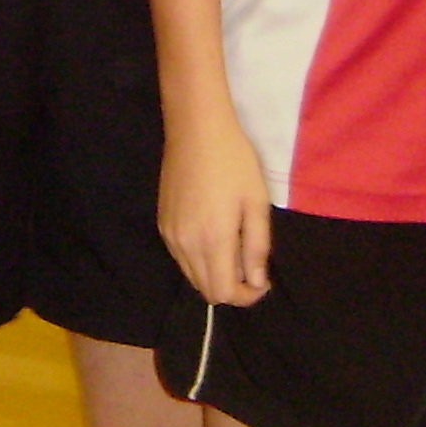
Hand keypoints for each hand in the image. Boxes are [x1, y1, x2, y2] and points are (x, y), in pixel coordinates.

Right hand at [160, 115, 273, 305]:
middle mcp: (185, 245)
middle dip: (232, 288)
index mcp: (212, 240)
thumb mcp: (255, 202)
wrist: (195, 130)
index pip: (223, 293)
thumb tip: (256, 282)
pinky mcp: (162, 224)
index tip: (263, 282)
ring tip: (234, 250)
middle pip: (206, 290)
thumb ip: (256, 246)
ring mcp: (170, 235)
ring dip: (214, 275)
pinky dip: (199, 261)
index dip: (246, 297)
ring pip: (192, 276)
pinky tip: (213, 237)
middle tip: (252, 267)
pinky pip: (181, 258)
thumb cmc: (234, 162)